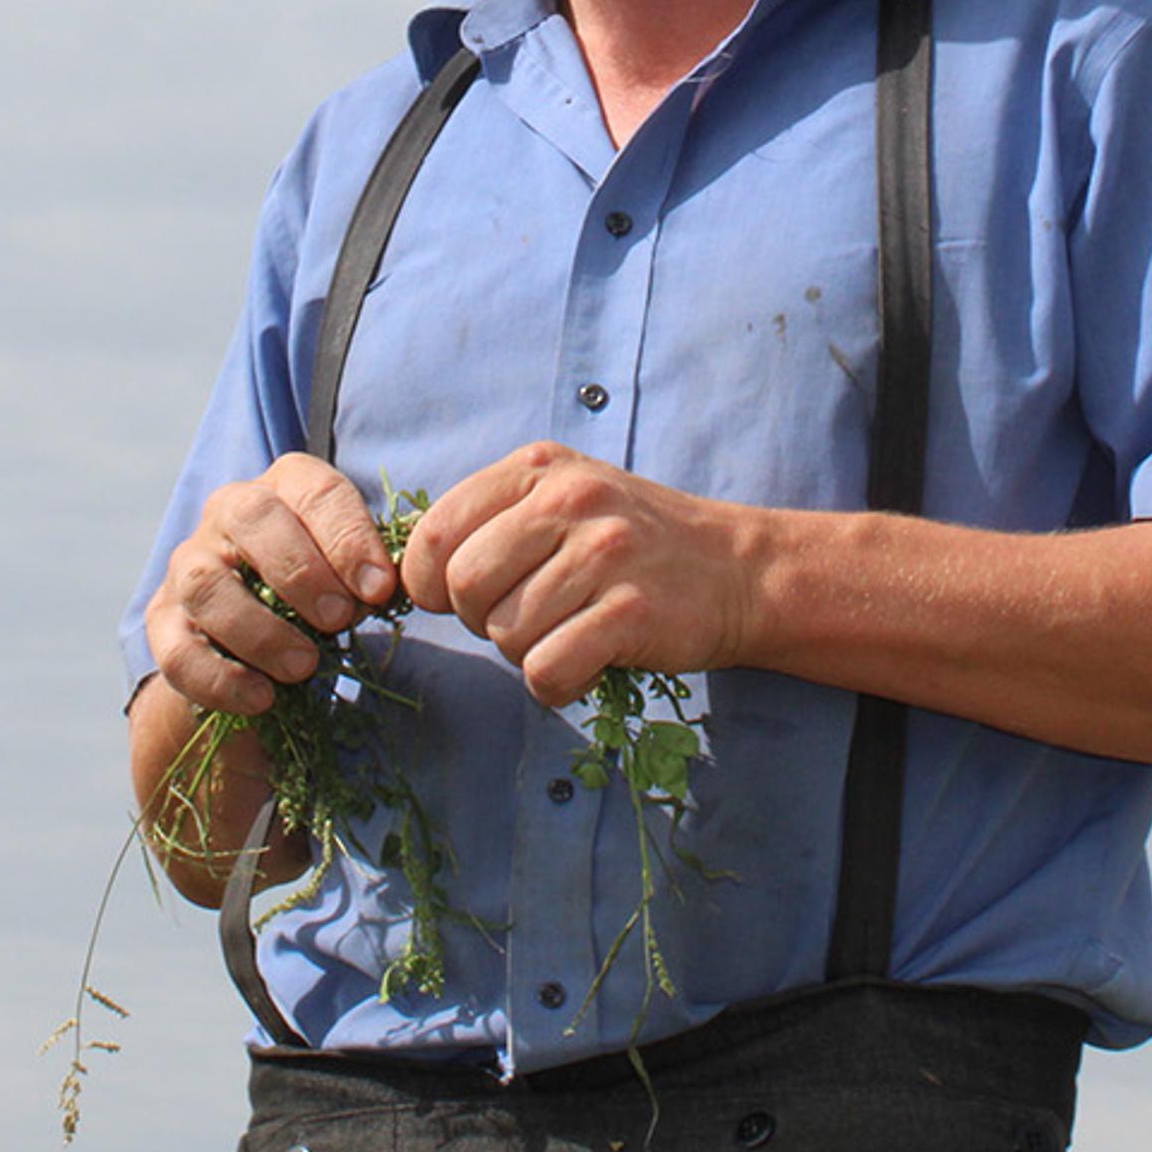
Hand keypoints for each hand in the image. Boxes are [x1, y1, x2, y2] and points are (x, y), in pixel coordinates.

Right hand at [143, 452, 403, 716]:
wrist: (257, 659)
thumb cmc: (318, 601)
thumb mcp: (349, 581)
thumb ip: (367, 578)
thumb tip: (384, 590)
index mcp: (286, 489)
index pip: (316, 491)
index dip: (349, 537)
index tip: (379, 589)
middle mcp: (228, 512)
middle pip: (252, 516)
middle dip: (301, 570)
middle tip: (339, 619)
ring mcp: (188, 565)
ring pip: (206, 583)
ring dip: (260, 630)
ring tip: (304, 668)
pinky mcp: (162, 623)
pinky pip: (178, 650)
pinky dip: (220, 679)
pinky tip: (260, 698)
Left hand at [405, 441, 760, 707]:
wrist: (739, 571)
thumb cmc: (635, 544)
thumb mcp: (563, 498)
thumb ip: (492, 520)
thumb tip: (412, 578)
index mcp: (538, 468)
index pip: (437, 531)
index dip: (431, 582)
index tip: (458, 599)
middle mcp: (569, 501)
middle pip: (466, 587)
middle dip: (482, 620)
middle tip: (527, 619)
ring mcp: (604, 555)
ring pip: (506, 635)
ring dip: (528, 652)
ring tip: (571, 632)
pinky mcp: (632, 613)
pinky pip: (548, 670)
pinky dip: (558, 683)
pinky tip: (589, 662)